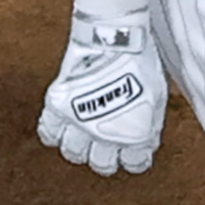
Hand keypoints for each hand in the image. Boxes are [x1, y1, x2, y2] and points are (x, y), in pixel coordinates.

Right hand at [39, 18, 165, 175]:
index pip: (134, 163)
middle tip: (104, 151)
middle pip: (101, 163)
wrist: (114, 41)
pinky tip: (61, 129)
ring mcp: (80, 122)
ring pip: (73, 152)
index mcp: (135, 134)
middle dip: (105, 160)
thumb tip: (145, 135)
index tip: (133, 155)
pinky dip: (53, 134)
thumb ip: (149, 121)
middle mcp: (106, 134)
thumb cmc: (139, 63)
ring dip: (78, 149)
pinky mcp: (60, 108)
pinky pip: (49, 131)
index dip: (134, 160)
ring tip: (81, 139)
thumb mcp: (156, 96)